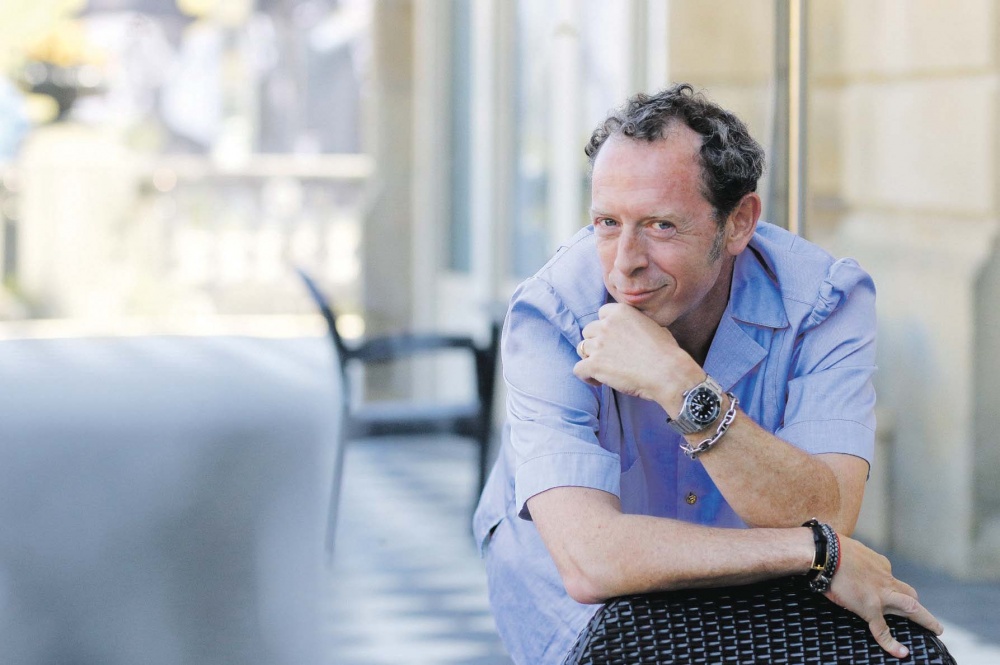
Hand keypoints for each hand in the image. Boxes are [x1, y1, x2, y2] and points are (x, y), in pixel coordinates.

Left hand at [573, 303, 701, 408]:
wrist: (668, 373)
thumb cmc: (666, 352)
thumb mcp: (653, 326)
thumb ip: (635, 324)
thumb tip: (631, 330)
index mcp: (620, 312)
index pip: (602, 314)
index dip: (606, 327)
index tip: (614, 339)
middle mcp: (606, 325)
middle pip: (589, 331)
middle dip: (597, 342)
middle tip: (609, 356)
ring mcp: (599, 344)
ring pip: (581, 348)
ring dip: (590, 358)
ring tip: (604, 369)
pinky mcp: (594, 365)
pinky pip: (578, 369)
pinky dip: (586, 376)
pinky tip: (599, 381)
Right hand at [825, 535, 942, 658]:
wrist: (826, 553)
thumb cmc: (831, 548)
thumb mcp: (850, 548)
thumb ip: (856, 557)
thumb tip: (847, 556)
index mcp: (880, 566)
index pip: (889, 578)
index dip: (887, 586)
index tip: (878, 590)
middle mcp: (885, 580)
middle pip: (909, 593)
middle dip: (917, 605)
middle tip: (925, 616)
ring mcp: (881, 595)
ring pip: (911, 608)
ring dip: (925, 619)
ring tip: (936, 629)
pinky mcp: (870, 608)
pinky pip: (882, 630)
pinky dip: (891, 643)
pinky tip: (901, 653)